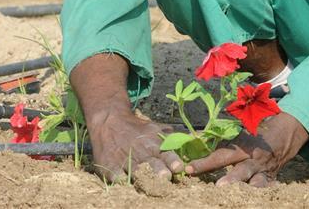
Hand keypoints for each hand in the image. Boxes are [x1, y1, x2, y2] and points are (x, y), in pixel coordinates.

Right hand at [69, 53, 183, 182]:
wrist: (110, 121)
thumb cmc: (138, 129)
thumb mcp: (157, 129)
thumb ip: (174, 138)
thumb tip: (199, 140)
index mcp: (155, 144)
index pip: (167, 153)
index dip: (173, 161)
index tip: (179, 167)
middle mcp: (142, 152)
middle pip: (152, 165)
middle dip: (159, 171)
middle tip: (165, 177)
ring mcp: (126, 160)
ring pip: (136, 172)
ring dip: (143, 179)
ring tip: (149, 186)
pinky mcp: (110, 167)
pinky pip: (117, 177)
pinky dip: (121, 182)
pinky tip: (125, 186)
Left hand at [185, 112, 308, 186]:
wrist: (286, 131)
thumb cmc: (258, 129)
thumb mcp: (241, 128)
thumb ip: (222, 136)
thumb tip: (195, 137)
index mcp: (244, 143)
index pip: (221, 154)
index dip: (204, 162)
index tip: (189, 169)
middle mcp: (253, 157)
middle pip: (238, 168)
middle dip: (229, 179)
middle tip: (218, 186)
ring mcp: (263, 169)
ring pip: (254, 180)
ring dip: (243, 187)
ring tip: (234, 195)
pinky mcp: (271, 178)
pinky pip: (266, 188)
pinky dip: (259, 193)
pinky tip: (252, 200)